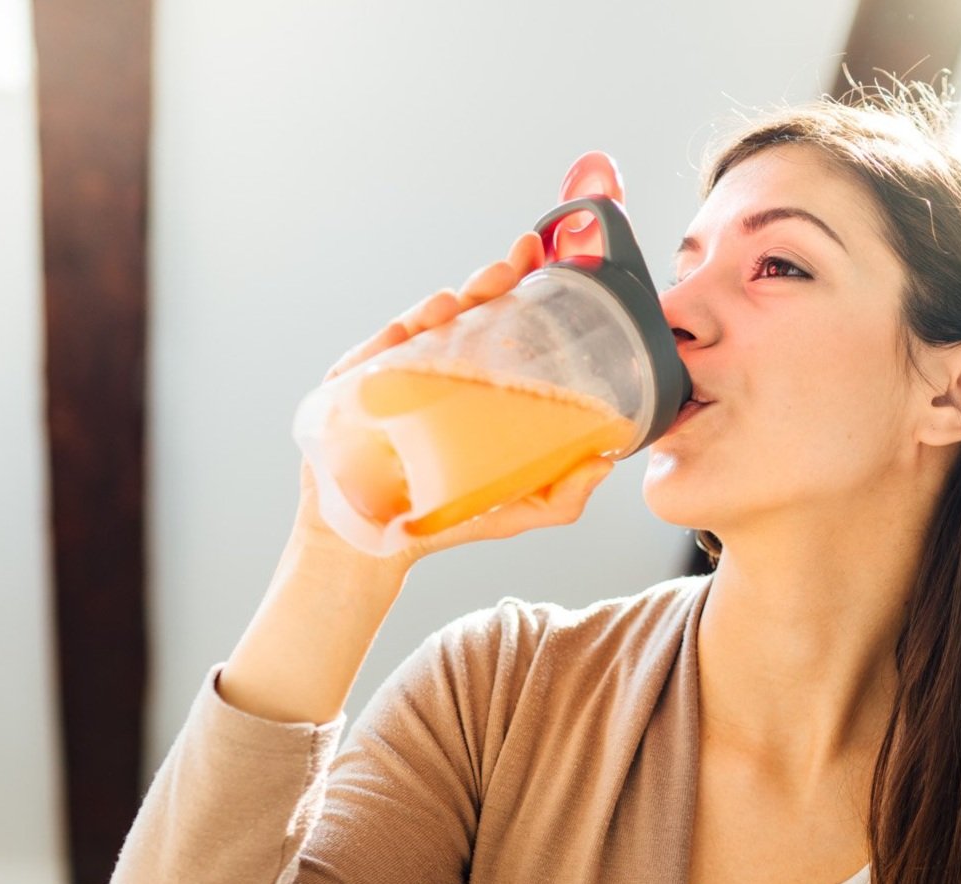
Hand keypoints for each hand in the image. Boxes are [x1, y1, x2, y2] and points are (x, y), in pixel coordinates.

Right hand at [289, 150, 629, 573]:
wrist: (372, 548)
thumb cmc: (439, 519)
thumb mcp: (512, 509)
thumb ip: (560, 495)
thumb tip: (605, 465)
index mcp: (471, 386)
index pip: (499, 327)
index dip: (523, 291)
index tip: (549, 258)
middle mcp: (434, 371)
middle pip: (466, 314)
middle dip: (494, 280)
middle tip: (521, 259)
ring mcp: (393, 375)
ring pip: (425, 323)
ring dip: (454, 299)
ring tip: (482, 284)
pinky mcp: (355, 389)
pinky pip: (381, 349)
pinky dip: (405, 329)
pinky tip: (431, 317)